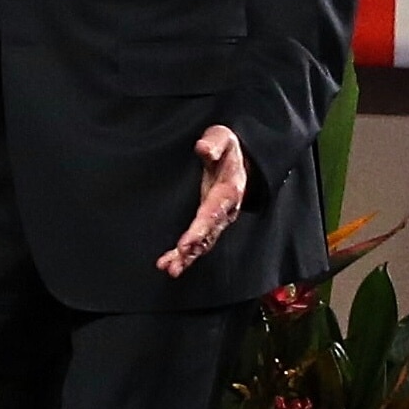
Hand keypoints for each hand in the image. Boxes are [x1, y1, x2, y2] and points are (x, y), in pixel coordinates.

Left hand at [157, 124, 247, 276]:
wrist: (240, 158)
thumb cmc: (227, 148)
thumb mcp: (223, 138)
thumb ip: (214, 143)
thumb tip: (203, 148)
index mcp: (228, 191)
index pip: (213, 213)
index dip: (200, 229)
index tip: (186, 242)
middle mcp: (225, 209)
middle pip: (208, 234)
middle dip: (191, 250)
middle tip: (174, 264)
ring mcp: (218, 218)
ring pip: (204, 243)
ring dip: (187, 258)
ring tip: (169, 270)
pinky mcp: (209, 222)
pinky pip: (199, 242)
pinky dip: (185, 255)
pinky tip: (169, 264)